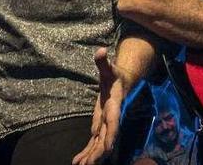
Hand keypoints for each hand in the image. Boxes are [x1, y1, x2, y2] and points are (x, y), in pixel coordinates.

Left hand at [72, 48, 126, 164]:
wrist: (123, 82)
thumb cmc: (115, 74)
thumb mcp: (109, 67)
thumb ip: (103, 61)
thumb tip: (101, 50)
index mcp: (114, 105)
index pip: (114, 121)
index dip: (111, 134)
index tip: (108, 148)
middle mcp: (111, 117)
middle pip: (106, 138)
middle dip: (99, 152)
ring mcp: (106, 123)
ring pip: (99, 143)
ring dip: (92, 156)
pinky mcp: (100, 125)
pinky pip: (94, 141)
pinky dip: (88, 152)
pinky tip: (79, 162)